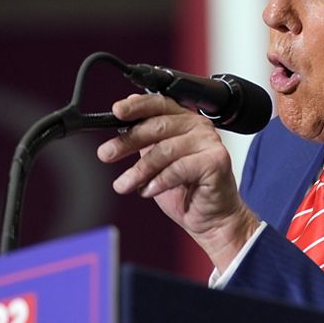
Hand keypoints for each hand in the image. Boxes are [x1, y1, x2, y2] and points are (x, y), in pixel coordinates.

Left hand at [97, 93, 258, 271]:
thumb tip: (122, 124)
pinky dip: (159, 181)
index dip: (136, 106)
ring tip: (123, 185)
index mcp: (185, 120)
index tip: (116, 112)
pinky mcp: (217, 161)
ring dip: (139, 170)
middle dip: (128, 141)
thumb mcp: (155, 163)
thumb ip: (145, 142)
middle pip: (158, 126)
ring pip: (165, 150)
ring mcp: (211, 142)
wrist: (210, 219)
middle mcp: (199, 127)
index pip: (159, 103)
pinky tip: (149, 190)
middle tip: (106, 154)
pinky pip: (179, 168)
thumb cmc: (185, 191)